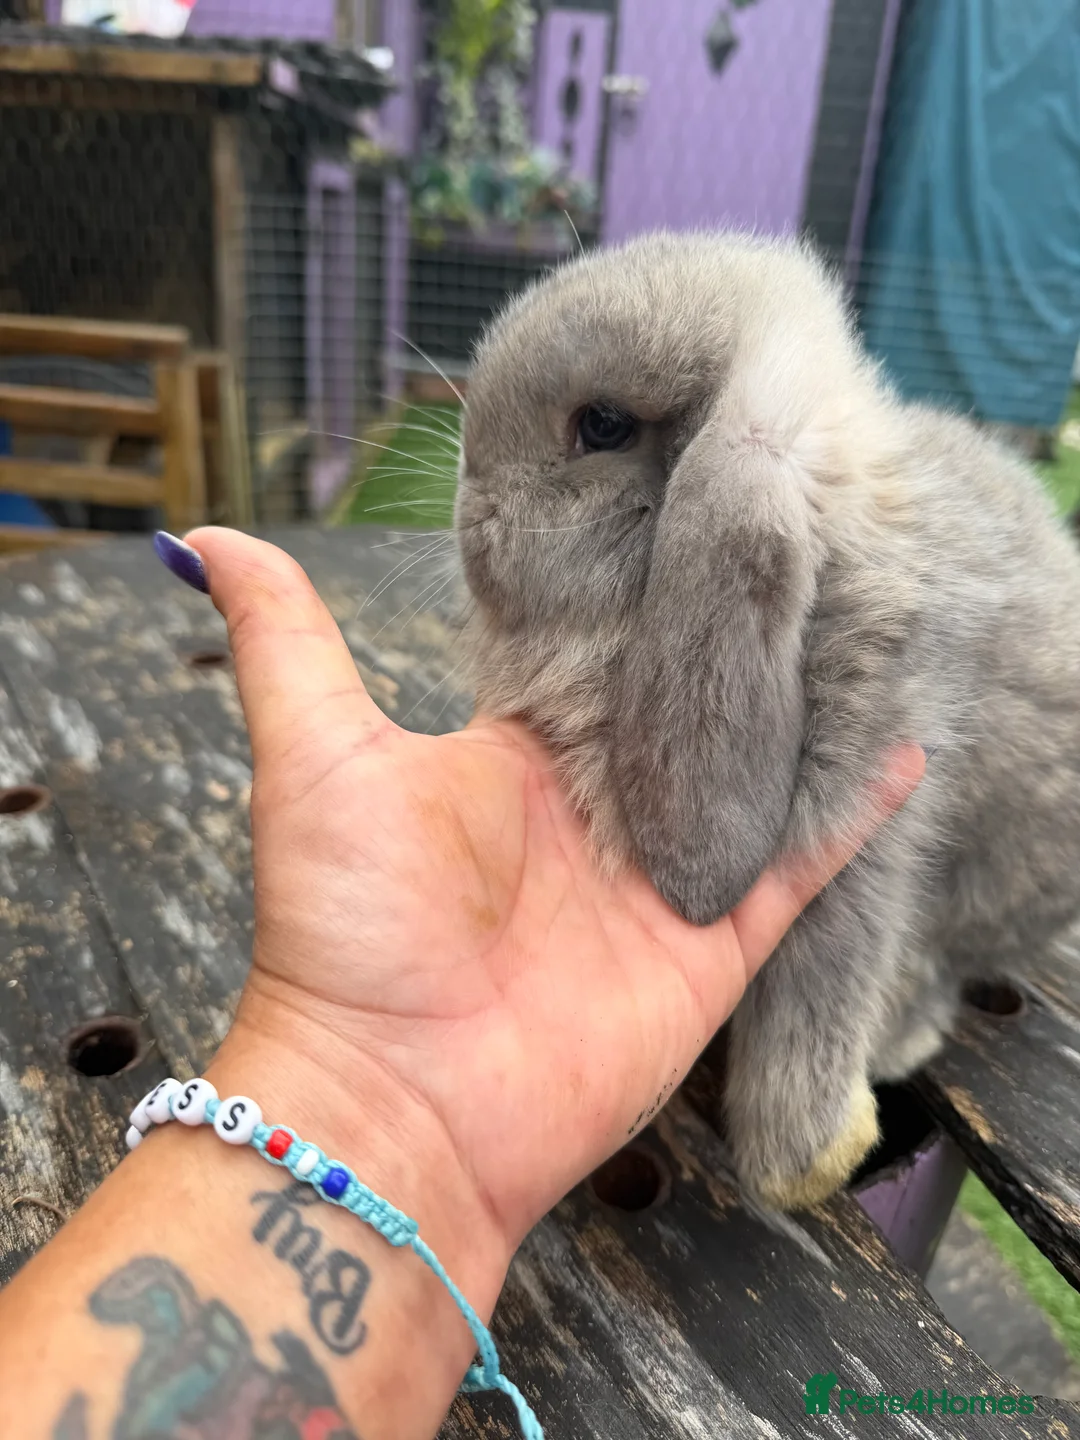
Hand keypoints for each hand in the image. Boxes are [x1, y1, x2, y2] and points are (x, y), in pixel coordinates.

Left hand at [186, 528, 922, 1264]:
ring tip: (864, 616)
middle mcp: (600, 803)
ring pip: (753, 771)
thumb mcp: (313, 755)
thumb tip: (200, 538)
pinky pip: (801, 864)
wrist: (398, 1106)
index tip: (686, 495)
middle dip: (732, 635)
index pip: (600, 650)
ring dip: (799, 711)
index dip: (640, 583)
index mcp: (521, 752)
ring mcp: (665, 871)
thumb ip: (283, 643)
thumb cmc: (345, 930)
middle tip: (796, 533)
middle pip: (684, 703)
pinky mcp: (718, 939)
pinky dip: (852, 812)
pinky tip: (904, 744)